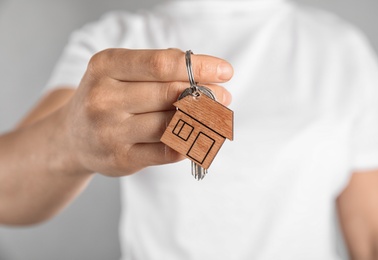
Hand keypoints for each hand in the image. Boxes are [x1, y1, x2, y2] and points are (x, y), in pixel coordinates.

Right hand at [61, 48, 233, 176]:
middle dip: (205, 95)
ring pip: (170, 123)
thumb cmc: (106, 99)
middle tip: (224, 97)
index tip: (225, 71)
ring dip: (201, 120)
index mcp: (105, 66)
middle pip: (169, 94)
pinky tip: (198, 136)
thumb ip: (158, 71)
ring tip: (215, 116)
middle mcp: (103, 98)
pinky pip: (167, 151)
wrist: (73, 137)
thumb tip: (207, 78)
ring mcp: (110, 131)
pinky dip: (189, 143)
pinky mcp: (120, 159)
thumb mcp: (120, 73)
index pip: (161, 64)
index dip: (198, 67)